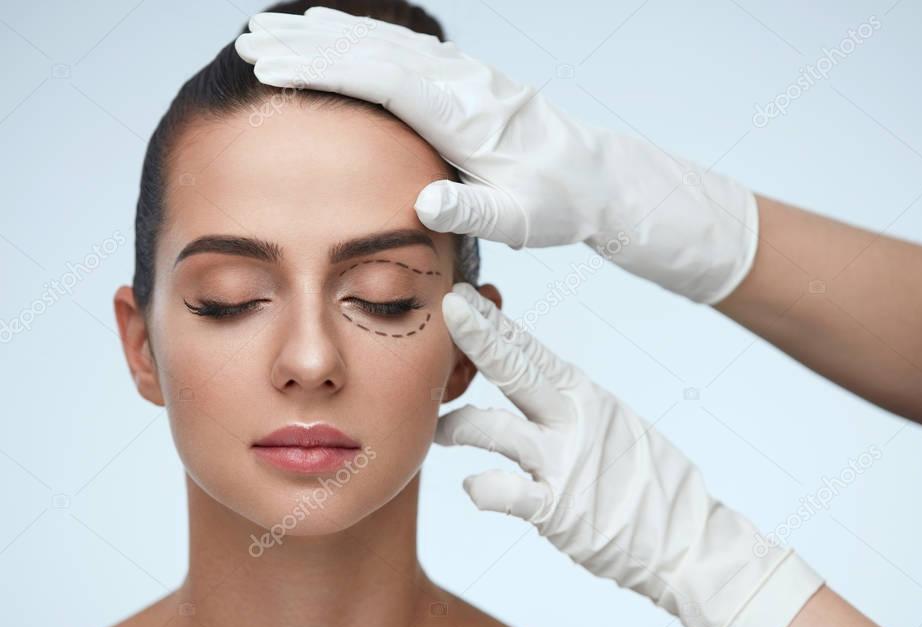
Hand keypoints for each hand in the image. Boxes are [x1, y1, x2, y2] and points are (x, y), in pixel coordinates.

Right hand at [235, 7, 757, 302]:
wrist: (594, 178)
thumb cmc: (556, 203)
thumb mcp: (519, 221)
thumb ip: (474, 211)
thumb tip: (423, 202)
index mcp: (464, 114)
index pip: (382, 79)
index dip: (324, 69)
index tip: (272, 63)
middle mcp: (460, 83)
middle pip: (372, 50)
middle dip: (307, 43)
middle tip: (248, 40)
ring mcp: (462, 76)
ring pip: (384, 42)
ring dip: (326, 35)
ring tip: (273, 30)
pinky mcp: (463, 81)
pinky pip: (402, 50)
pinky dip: (360, 39)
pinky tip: (335, 35)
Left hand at [431, 283, 822, 626]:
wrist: (688, 539)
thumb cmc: (646, 482)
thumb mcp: (610, 424)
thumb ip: (567, 403)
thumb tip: (528, 379)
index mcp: (583, 396)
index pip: (531, 350)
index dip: (494, 323)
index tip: (463, 296)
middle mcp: (573, 420)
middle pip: (516, 370)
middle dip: (479, 337)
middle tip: (448, 308)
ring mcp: (564, 462)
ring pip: (496, 429)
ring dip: (458, 424)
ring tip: (436, 429)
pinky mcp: (557, 508)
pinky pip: (508, 493)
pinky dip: (484, 488)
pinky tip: (472, 486)